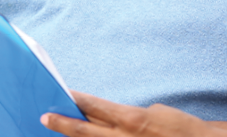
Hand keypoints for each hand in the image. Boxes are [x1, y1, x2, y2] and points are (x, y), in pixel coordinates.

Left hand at [41, 92, 217, 136]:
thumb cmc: (182, 129)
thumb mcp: (158, 112)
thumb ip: (132, 116)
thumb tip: (117, 119)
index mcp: (132, 119)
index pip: (95, 107)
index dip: (76, 101)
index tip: (62, 94)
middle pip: (85, 131)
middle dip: (63, 124)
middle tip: (44, 118)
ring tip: (59, 132)